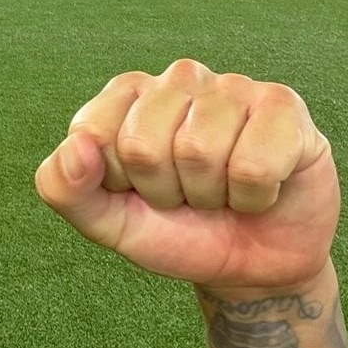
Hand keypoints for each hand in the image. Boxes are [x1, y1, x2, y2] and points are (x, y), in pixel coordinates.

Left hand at [36, 59, 339, 292]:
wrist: (250, 267)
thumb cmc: (173, 231)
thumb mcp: (104, 220)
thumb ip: (63, 187)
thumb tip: (77, 144)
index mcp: (126, 94)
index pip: (93, 135)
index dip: (115, 182)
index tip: (137, 190)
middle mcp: (177, 79)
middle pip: (144, 146)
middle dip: (163, 191)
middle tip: (185, 196)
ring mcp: (232, 87)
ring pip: (199, 152)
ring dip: (210, 195)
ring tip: (221, 191)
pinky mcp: (284, 106)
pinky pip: (253, 165)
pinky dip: (253, 197)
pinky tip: (260, 188)